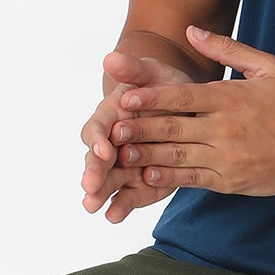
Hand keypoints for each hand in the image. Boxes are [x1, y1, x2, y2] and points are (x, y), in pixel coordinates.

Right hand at [81, 46, 197, 222]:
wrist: (184, 105)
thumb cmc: (162, 85)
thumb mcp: (151, 73)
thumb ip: (132, 70)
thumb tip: (111, 58)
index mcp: (111, 117)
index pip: (97, 129)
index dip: (98, 139)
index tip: (103, 149)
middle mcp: (113, 144)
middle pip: (98, 161)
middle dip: (94, 174)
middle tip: (89, 189)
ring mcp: (127, 165)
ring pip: (111, 181)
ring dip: (103, 194)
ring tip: (97, 209)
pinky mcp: (144, 181)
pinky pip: (132, 195)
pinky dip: (122, 205)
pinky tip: (114, 216)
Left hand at [108, 24, 274, 196]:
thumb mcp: (269, 66)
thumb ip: (228, 48)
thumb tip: (191, 30)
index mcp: (231, 98)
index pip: (183, 96)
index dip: (151, 98)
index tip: (125, 96)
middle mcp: (225, 128)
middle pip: (173, 128)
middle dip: (139, 129)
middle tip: (110, 129)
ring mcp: (227, 157)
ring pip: (178, 156)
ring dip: (146, 155)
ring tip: (118, 154)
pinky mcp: (230, 180)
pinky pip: (193, 179)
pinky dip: (169, 177)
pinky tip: (147, 175)